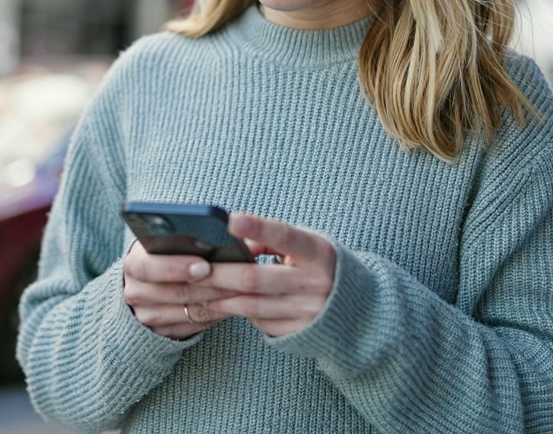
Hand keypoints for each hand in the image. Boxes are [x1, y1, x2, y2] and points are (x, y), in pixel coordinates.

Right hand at [122, 241, 235, 338]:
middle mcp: (135, 291)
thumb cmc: (166, 254)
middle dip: (207, 286)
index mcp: (135, 262)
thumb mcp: (168, 243)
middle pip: (173, 292)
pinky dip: (217, 314)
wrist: (148, 283)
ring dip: (218, 301)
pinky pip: (194, 325)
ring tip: (242, 290)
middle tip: (235, 280)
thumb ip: (188, 238)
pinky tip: (234, 304)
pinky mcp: (162, 333)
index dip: (177, 267)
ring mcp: (146, 315)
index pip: (148, 266)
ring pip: (188, 311)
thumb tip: (227, 236)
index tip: (205, 265)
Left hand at [200, 212, 335, 336]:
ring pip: (251, 306)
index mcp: (318, 252)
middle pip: (256, 279)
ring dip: (221, 297)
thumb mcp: (307, 244)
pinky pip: (260, 322)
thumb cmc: (320, 265)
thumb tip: (237, 242)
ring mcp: (308, 312)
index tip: (232, 220)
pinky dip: (239, 312)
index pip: (286, 236)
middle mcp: (316, 283)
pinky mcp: (299, 332)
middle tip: (194, 268)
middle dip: (220, 274)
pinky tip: (223, 304)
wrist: (358, 309)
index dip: (259, 228)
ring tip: (199, 288)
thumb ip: (273, 239)